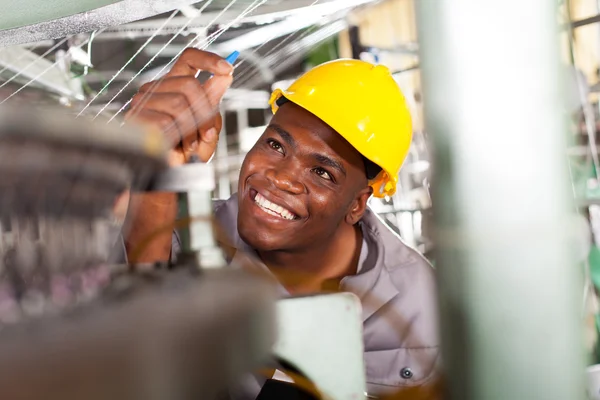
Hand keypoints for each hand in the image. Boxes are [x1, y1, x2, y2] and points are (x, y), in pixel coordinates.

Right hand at [125, 48, 233, 164]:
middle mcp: (155, 90)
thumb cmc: (186, 154)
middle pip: (190, 84)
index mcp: (173, 86)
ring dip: (192, 129)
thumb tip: (225, 76)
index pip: (188, 59)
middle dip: (206, 112)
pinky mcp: (137, 119)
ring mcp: (142, 103)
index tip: (228, 69)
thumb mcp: (207, 128)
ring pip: (179, 103)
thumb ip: (214, 103)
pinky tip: (177, 148)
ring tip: (190, 144)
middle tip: (207, 134)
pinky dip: (179, 138)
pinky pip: (168, 121)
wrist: (168, 178)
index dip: (209, 60)